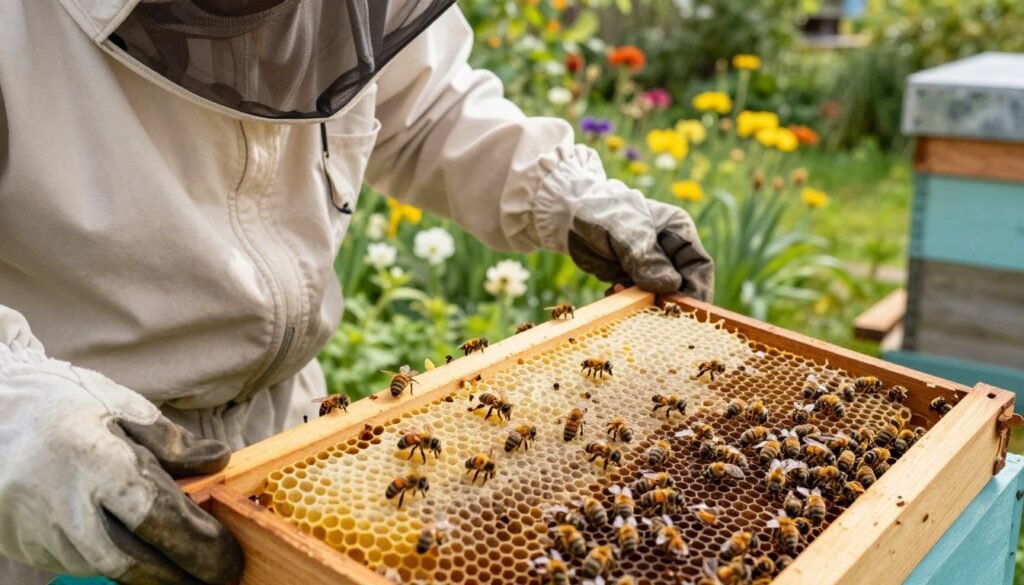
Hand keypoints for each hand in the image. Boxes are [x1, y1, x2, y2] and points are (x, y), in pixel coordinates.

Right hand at [0, 346, 242, 583]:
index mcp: (96, 464)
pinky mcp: (28, 546)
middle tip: (220, 574)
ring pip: (109, 569)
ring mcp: (43, 533)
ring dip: (154, 573)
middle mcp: (67, 507)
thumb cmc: (57, 402)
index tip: (230, 556)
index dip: (200, 544)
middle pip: (134, 562)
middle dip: (183, 575)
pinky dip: (120, 563)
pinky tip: (147, 555)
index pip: (159, 518)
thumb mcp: (118, 404)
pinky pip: (83, 563)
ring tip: (190, 567)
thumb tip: (218, 461)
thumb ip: (170, 439)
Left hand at [566, 180, 714, 300]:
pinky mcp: (629, 277)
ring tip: (619, 291)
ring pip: (658, 294)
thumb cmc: (600, 212)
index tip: (686, 311)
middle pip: (681, 285)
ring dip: (643, 301)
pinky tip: (610, 292)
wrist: (567, 216)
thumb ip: (646, 256)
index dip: (697, 290)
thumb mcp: (624, 230)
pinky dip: (626, 300)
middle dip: (668, 301)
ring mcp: (649, 266)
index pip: (699, 265)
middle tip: (652, 312)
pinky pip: (636, 297)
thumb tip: (670, 285)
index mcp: (678, 232)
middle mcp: (668, 251)